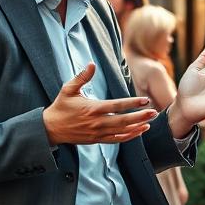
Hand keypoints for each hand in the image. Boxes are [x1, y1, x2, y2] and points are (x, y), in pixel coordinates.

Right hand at [43, 64, 158, 144]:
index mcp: (92, 109)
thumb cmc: (60, 107)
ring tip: (150, 122)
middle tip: (154, 112)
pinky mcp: (97, 140)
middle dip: (140, 116)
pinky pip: (116, 140)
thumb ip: (81, 77)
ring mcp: (97, 133)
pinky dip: (128, 137)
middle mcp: (97, 122)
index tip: (145, 100)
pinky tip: (138, 131)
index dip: (132, 103)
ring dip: (137, 127)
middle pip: (123, 120)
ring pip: (121, 132)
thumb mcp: (68, 89)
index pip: (116, 105)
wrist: (50, 129)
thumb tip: (91, 64)